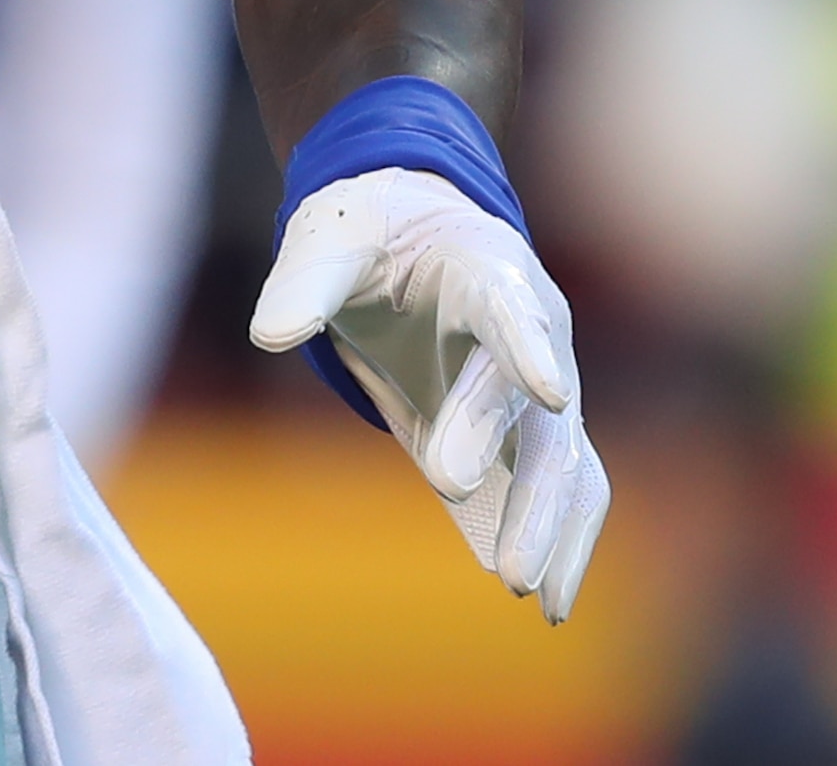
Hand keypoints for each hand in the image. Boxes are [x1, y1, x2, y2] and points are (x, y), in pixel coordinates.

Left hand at [250, 165, 613, 620]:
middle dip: (521, 481)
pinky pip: (564, 489)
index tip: (549, 395)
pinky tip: (549, 602)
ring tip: (529, 593)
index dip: (530, 352)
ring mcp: (542, 385)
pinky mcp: (530, 432)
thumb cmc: (373, 232)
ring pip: (566, 460)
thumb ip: (305, 282)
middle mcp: (535, 329)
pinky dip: (564, 541)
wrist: (415, 232)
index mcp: (487, 268)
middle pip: (537, 410)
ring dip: (551, 525)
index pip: (512, 311)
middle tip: (485, 539)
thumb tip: (270, 335)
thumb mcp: (330, 238)